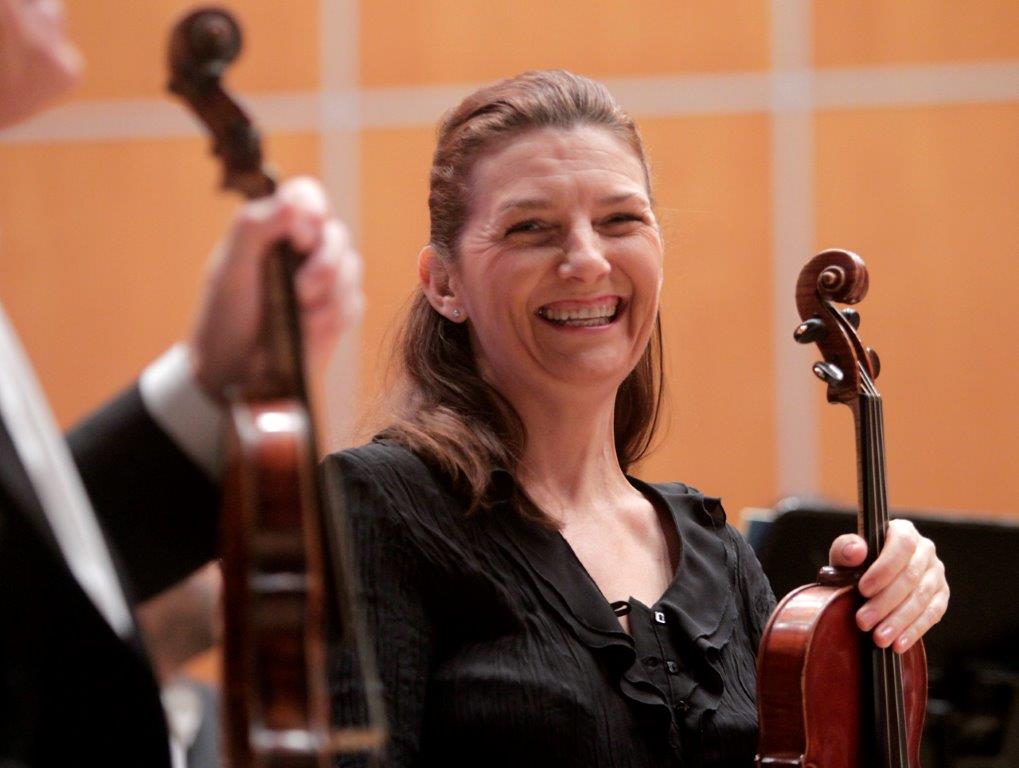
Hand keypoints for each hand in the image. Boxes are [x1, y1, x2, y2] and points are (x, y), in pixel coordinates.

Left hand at [187, 176, 362, 399]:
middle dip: (323, 263)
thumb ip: (254, 228)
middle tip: (300, 290)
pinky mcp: (340, 311)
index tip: (300, 234)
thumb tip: (292, 201)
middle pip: (336, 235)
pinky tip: (307, 331)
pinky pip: (353, 303)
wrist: (234, 372)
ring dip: (326, 296)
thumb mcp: (230, 269)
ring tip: (298, 316)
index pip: (308, 197)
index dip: (312, 209)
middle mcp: (305, 249)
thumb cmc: (226, 315)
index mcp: (276, 228)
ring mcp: (327, 281)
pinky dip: (332, 318)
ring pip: (351, 270)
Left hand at [828, 519, 948, 653]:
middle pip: (910, 577)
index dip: (884, 568)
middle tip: (863, 622)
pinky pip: (932, 614)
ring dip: (898, 621)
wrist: (870, 581)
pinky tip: (898, 644)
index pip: (901, 545)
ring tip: (878, 638)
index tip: (862, 590)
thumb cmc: (857, 563)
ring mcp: (936, 573)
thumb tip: (856, 551)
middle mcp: (925, 549)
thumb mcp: (845, 555)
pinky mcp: (941, 595)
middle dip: (885, 603)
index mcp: (903, 531)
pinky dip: (914, 630)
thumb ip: (846, 549)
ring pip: (921, 598)